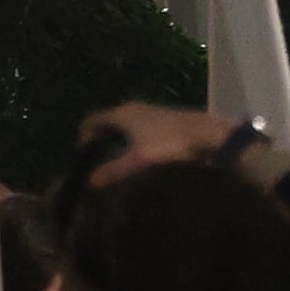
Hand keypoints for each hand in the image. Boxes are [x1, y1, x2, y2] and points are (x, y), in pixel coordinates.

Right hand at [79, 103, 236, 184]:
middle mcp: (134, 108)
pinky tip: (140, 155)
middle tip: (96, 159)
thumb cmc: (169, 145)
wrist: (208, 136)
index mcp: (122, 114)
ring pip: (125, 123)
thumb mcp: (138, 162)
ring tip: (116, 159)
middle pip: (108, 120)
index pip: (92, 120)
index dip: (83, 136)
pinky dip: (132, 138)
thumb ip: (112, 171)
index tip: (81, 155)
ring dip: (117, 138)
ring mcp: (151, 111)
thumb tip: (90, 182)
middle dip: (100, 138)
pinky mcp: (165, 119)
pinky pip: (139, 127)